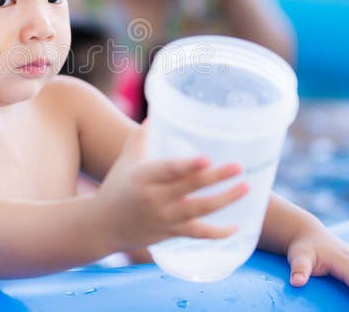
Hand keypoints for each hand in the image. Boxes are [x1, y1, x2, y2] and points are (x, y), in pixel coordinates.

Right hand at [94, 122, 247, 251]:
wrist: (102, 225)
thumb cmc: (115, 185)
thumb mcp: (125, 159)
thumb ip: (141, 137)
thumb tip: (156, 114)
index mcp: (143, 176)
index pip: (168, 169)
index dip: (188, 166)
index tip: (208, 159)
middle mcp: (154, 198)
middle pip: (190, 188)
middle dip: (217, 178)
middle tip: (239, 167)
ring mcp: (164, 217)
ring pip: (199, 211)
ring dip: (224, 200)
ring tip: (246, 187)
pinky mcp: (170, 233)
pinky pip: (198, 234)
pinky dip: (217, 233)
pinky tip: (235, 227)